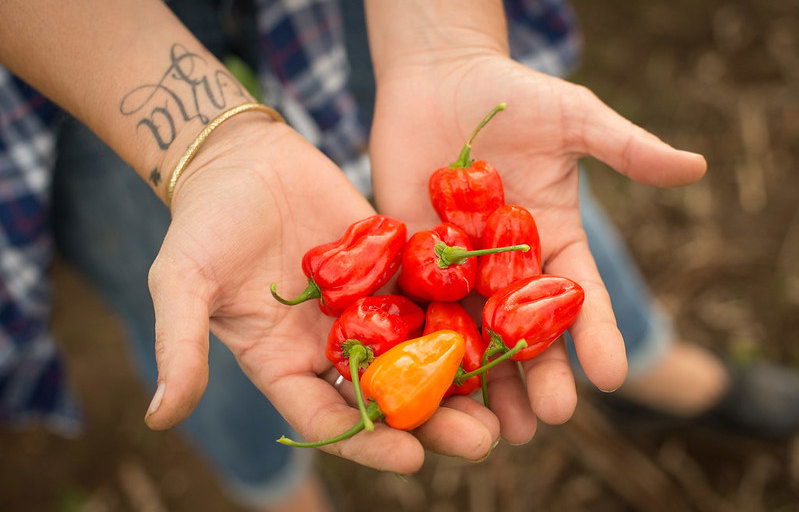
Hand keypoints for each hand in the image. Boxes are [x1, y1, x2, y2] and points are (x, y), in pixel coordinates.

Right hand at [143, 116, 498, 471]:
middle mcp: (329, 345)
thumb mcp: (182, 282)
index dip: (368, 442)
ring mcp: (364, 308)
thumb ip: (180, 345)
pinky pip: (427, 297)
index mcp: (283, 363)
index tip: (413, 458)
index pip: (327, 418)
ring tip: (503, 401)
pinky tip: (500, 329)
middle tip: (482, 441)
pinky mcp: (389, 269)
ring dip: (458, 379)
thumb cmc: (205, 222)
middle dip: (432, 420)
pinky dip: (460, 315)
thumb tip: (160, 418)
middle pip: (385, 397)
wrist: (241, 160)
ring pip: (416, 354)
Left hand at [370, 53, 705, 442]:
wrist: (439, 78)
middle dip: (540, 373)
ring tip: (495, 425)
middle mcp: (507, 264)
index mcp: (552, 240)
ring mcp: (458, 265)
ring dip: (486, 379)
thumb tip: (695, 167)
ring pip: (474, 331)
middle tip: (548, 418)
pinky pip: (418, 303)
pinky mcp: (410, 257)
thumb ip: (625, 147)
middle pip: (527, 329)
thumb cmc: (512, 94)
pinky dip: (425, 340)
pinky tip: (429, 377)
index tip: (610, 375)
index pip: (579, 296)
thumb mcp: (574, 118)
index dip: (596, 334)